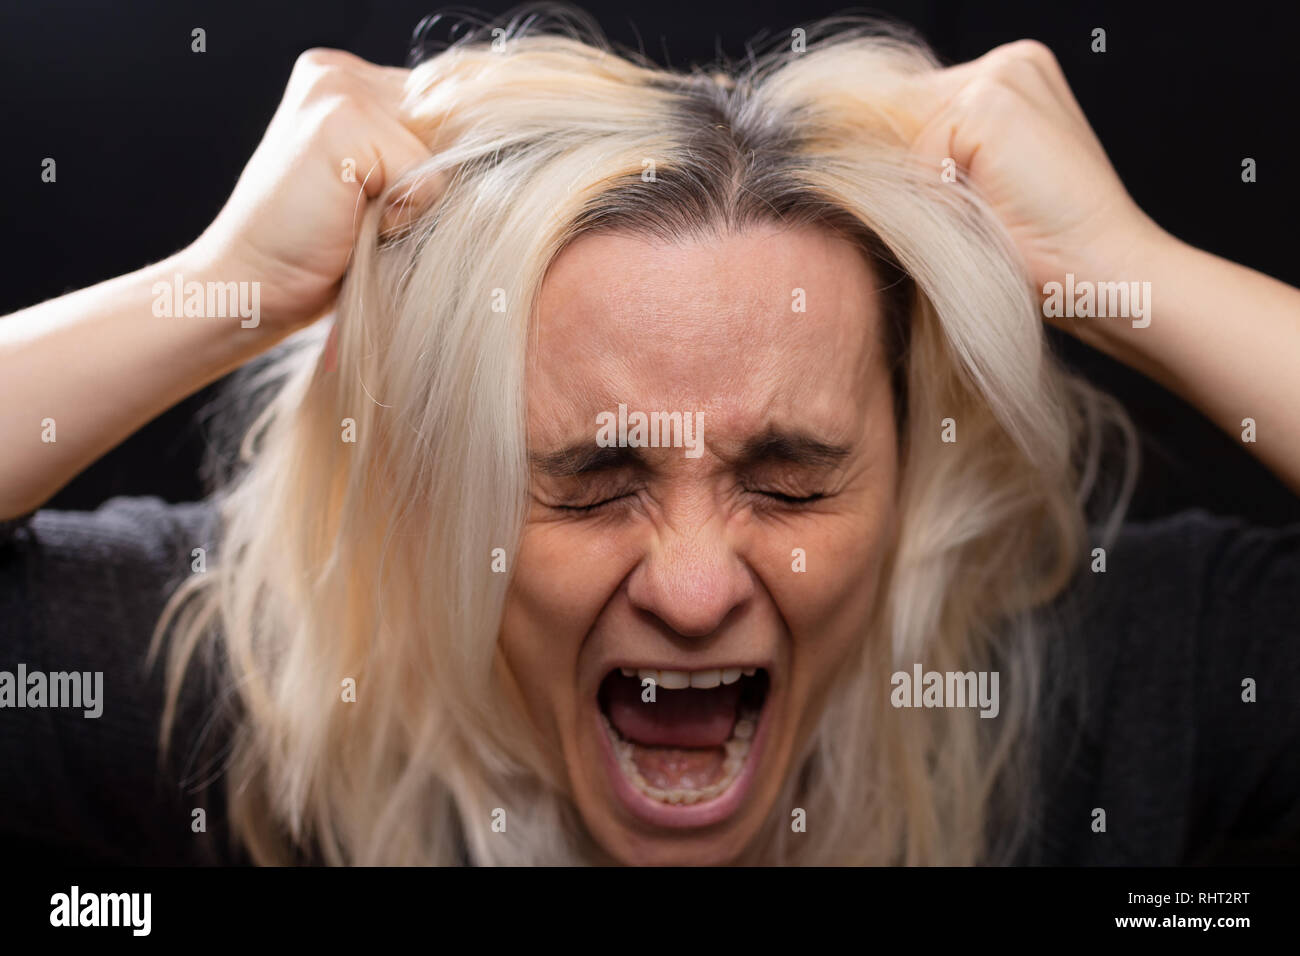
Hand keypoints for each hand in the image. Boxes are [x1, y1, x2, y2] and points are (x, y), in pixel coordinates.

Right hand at [187, 48, 430, 331]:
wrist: (251, 287)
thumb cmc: (322, 254)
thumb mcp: (383, 190)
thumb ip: (426, 154)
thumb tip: (502, 148)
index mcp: (351, 81)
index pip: (449, 109)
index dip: (441, 169)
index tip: (383, 203)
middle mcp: (342, 71)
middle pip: (455, 125)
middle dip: (431, 185)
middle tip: (362, 215)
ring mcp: (338, 87)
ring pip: (444, 150)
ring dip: (418, 201)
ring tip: (357, 219)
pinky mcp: (341, 118)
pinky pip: (427, 174)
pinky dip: (402, 215)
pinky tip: (351, 223)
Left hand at [906, 40, 1166, 293]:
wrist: (1102, 272)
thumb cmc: (1040, 248)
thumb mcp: (973, 187)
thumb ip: (926, 153)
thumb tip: (845, 149)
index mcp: (1008, 79)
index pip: (911, 108)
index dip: (905, 165)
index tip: (937, 205)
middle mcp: (1008, 63)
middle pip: (898, 114)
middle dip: (911, 172)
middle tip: (976, 213)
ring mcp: (1004, 75)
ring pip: (904, 134)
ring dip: (926, 185)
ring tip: (988, 212)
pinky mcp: (993, 102)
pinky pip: (919, 150)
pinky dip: (938, 191)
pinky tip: (992, 207)